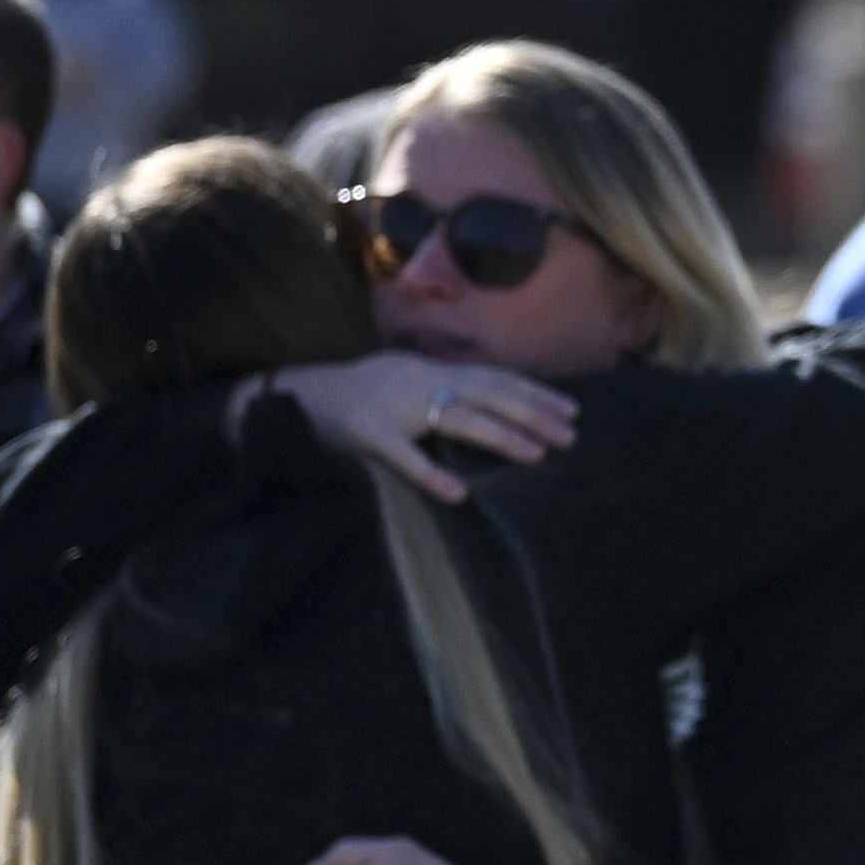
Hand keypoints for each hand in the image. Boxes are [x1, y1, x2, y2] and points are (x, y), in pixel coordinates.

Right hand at [253, 353, 575, 505]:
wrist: (291, 397)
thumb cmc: (356, 396)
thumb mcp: (405, 383)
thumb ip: (445, 392)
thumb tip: (499, 409)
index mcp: (428, 369)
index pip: (492, 377)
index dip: (533, 392)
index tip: (572, 409)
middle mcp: (416, 380)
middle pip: (486, 393)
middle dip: (532, 413)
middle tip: (571, 435)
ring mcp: (390, 407)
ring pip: (454, 418)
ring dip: (499, 436)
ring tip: (537, 455)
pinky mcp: (365, 435)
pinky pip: (402, 458)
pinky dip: (430, 475)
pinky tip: (458, 494)